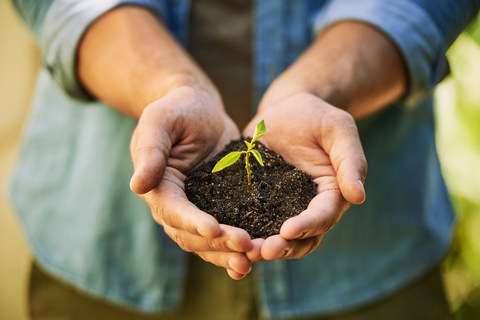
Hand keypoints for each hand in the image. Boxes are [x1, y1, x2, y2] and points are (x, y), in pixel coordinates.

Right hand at [130, 84, 261, 278]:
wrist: (199, 109)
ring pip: (207, 242)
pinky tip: (254, 258)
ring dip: (227, 253)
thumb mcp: (160, 120)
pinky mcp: (218, 207)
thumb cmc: (178, 109)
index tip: (214, 229)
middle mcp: (174, 204)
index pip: (172, 210)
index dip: (192, 222)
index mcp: (158, 186)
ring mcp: (197, 209)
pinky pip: (224, 232)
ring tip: (252, 260)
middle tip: (245, 247)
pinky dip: (235, 248)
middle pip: (191, 234)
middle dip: (217, 243)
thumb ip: (150, 150)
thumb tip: (137, 185)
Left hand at [243, 91, 366, 260]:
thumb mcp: (338, 129)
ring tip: (243, 251)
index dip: (307, 226)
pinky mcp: (258, 201)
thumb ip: (350, 161)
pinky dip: (242, 233)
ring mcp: (282, 207)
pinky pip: (251, 222)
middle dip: (283, 247)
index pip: (323, 216)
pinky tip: (225, 237)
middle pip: (301, 238)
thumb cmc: (316, 116)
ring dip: (262, 247)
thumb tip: (358, 197)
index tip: (288, 230)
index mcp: (332, 194)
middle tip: (262, 251)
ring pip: (276, 237)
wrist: (285, 109)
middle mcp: (307, 207)